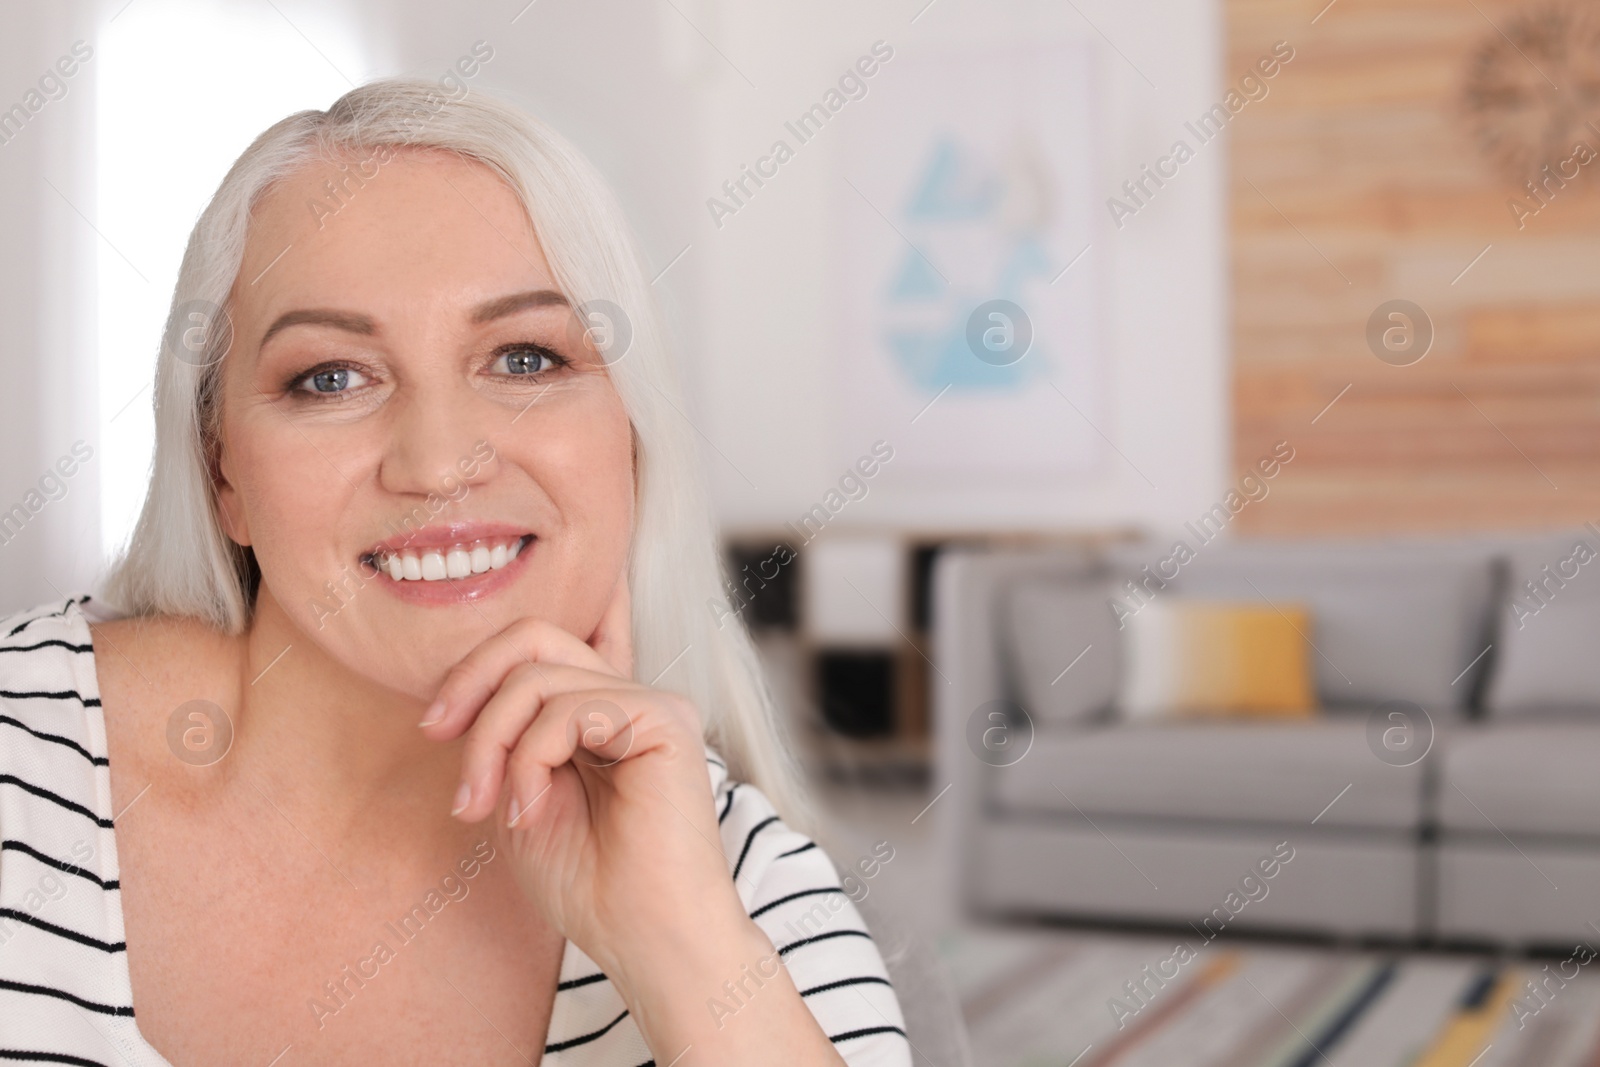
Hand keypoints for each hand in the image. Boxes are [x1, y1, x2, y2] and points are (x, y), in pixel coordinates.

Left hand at [417, 571, 747, 985]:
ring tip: (488, 807)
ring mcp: (650, 704)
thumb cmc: (589, 884)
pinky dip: (529, 759)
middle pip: (532, 638)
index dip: (477, 664)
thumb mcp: (518, 795)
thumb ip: (504, 737)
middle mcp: (628, 698)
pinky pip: (569, 709)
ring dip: (491, 742)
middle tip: (435, 737)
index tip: (433, 726)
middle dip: (470, 683)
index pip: (540, 643)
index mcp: (598, 713)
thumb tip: (460, 686)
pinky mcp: (664, 719)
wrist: (646, 939)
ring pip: (537, 676)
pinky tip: (529, 810)